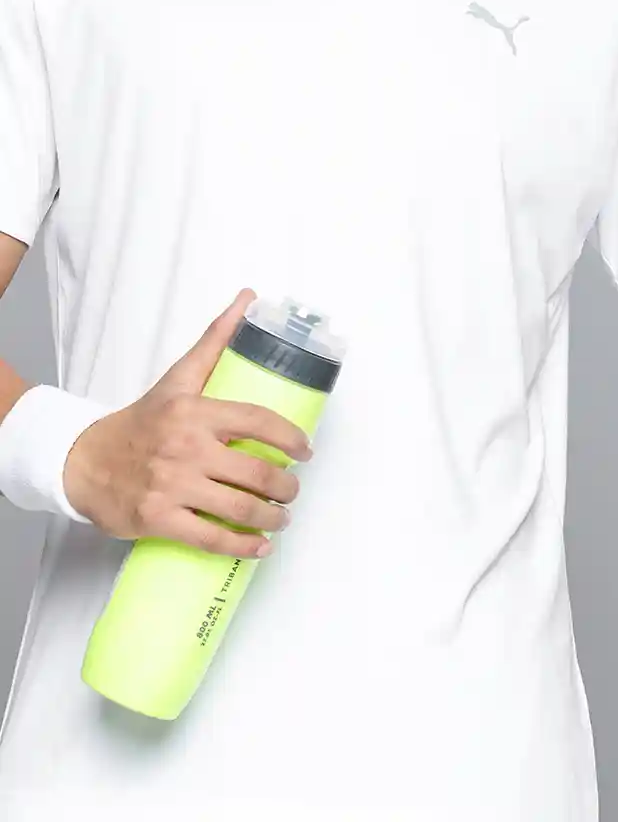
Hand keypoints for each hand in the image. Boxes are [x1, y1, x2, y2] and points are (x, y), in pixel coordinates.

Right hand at [62, 288, 312, 558]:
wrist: (84, 461)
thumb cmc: (140, 420)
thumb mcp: (179, 377)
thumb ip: (216, 339)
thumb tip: (249, 297)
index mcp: (195, 411)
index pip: (259, 421)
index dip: (291, 438)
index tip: (306, 450)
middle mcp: (186, 447)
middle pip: (256, 471)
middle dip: (286, 486)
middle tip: (293, 490)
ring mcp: (172, 485)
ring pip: (239, 507)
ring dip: (272, 517)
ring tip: (281, 517)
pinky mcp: (158, 519)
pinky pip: (210, 537)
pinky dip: (242, 546)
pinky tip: (260, 546)